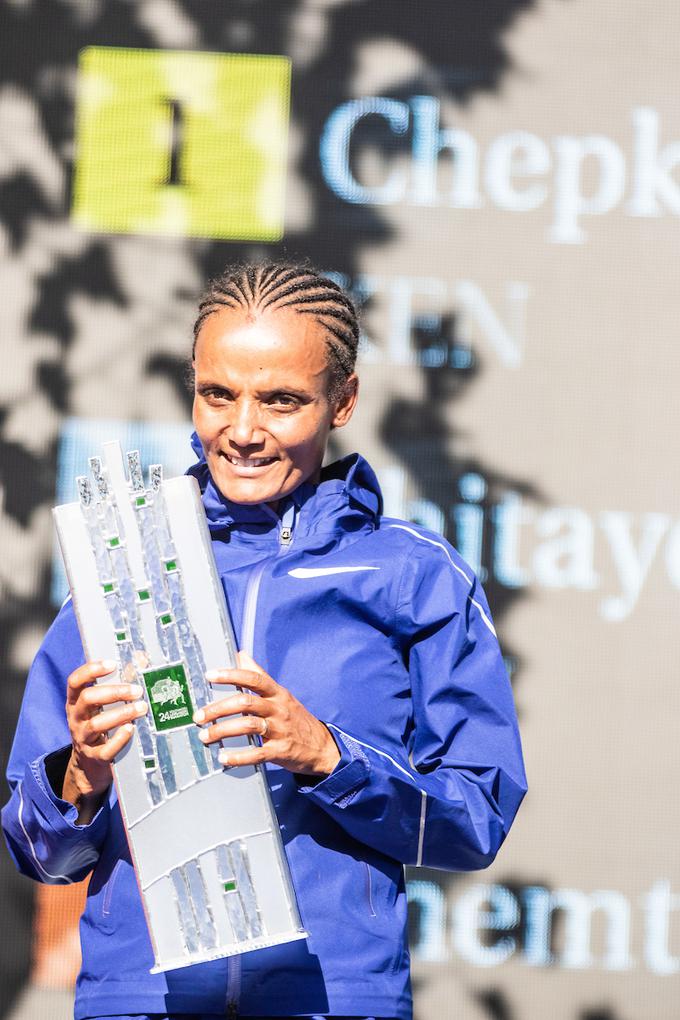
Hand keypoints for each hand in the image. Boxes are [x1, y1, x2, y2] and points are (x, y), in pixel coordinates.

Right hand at [63, 659, 147, 823]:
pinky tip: (130, 729)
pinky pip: (105, 750)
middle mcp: (76, 718)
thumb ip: (120, 681)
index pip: (75, 681)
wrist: (89, 765)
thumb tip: (142, 658)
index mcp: (75, 702)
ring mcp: (83, 739)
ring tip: (141, 707)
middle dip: (113, 692)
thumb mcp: (102, 705)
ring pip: (97, 724)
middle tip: (136, 690)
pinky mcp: (94, 757)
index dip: (91, 670)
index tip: (112, 664)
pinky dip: (119, 739)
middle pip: (87, 699)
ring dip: (121, 714)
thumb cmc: (101, 725)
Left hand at [194, 652, 340, 776]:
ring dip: (223, 731)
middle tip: (199, 716)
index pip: (254, 679)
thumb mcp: (282, 694)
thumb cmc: (296, 718)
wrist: (322, 747)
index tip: (210, 675)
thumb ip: (260, 675)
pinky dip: (238, 757)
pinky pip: (257, 754)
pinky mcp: (281, 751)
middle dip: (218, 708)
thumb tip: (241, 654)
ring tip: (205, 736)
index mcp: (277, 694)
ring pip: (248, 726)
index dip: (231, 675)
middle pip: (246, 702)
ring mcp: (280, 730)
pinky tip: (224, 757)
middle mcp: (278, 709)